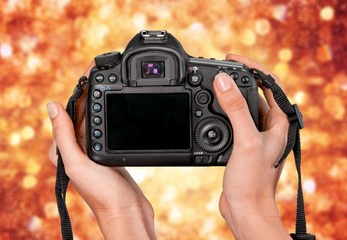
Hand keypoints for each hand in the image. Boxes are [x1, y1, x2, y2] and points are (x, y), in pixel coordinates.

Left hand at [48, 61, 155, 239]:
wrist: (126, 210)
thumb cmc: (102, 193)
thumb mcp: (79, 163)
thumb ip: (64, 136)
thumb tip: (50, 105)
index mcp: (65, 148)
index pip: (70, 110)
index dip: (79, 88)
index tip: (90, 70)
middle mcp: (76, 147)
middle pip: (83, 111)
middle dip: (91, 88)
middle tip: (103, 67)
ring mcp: (93, 149)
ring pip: (96, 116)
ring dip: (102, 97)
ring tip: (111, 78)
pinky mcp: (107, 151)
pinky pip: (107, 126)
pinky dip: (111, 112)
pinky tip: (118, 103)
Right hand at [214, 54, 290, 238]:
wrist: (244, 208)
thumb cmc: (252, 181)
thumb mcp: (245, 140)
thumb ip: (236, 109)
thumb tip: (223, 80)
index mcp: (278, 122)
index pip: (269, 83)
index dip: (252, 66)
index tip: (232, 58)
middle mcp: (269, 126)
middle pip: (255, 92)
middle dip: (238, 77)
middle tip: (219, 68)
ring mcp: (256, 135)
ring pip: (242, 105)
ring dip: (228, 93)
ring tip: (213, 83)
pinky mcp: (242, 144)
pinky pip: (233, 120)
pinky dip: (222, 110)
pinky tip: (211, 109)